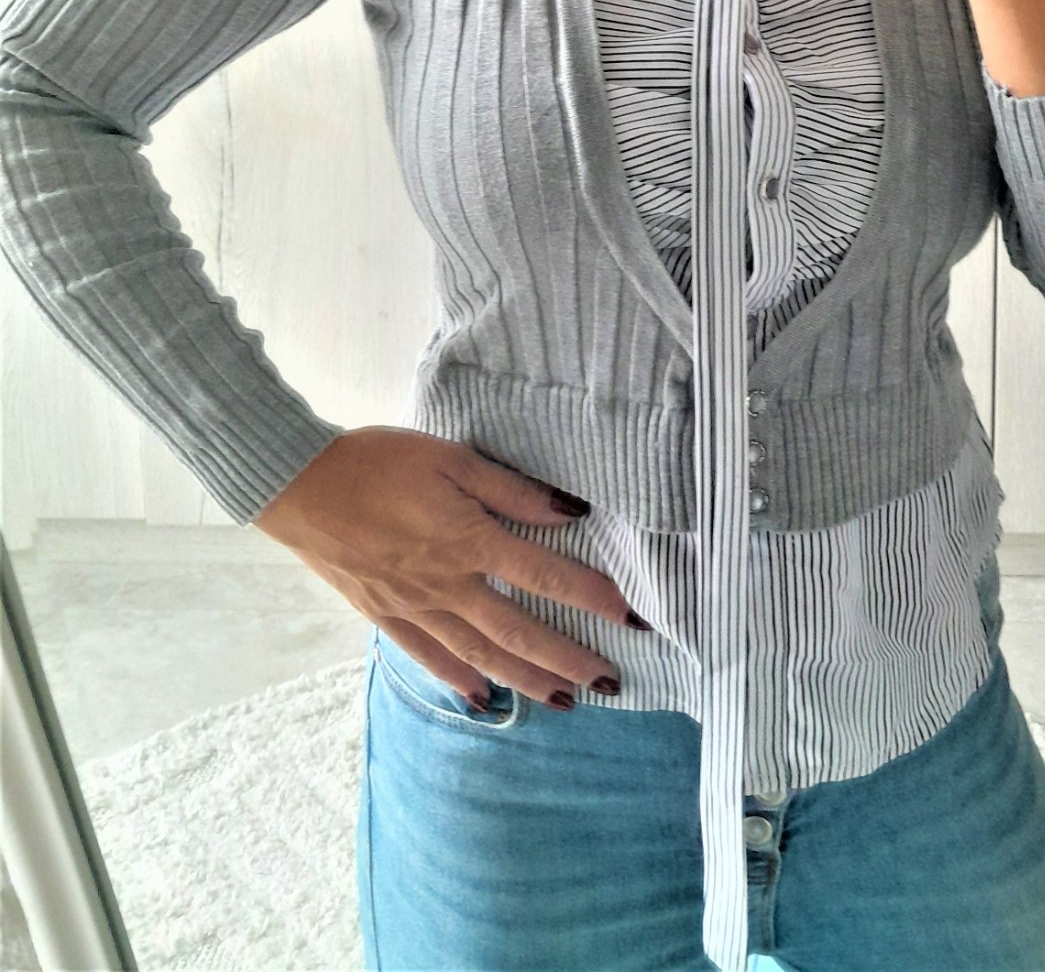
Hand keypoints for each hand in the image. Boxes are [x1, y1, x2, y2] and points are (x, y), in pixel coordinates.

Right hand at [252, 427, 647, 709]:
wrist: (299, 484)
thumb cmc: (379, 460)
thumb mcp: (452, 458)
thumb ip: (510, 490)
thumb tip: (569, 512)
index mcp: (469, 541)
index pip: (545, 575)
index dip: (592, 596)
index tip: (631, 617)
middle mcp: (447, 585)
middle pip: (519, 631)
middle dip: (568, 659)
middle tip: (609, 683)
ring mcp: (414, 607)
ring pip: (480, 655)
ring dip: (526, 680)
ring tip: (565, 701)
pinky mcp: (384, 616)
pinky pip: (429, 657)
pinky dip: (459, 681)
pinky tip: (484, 699)